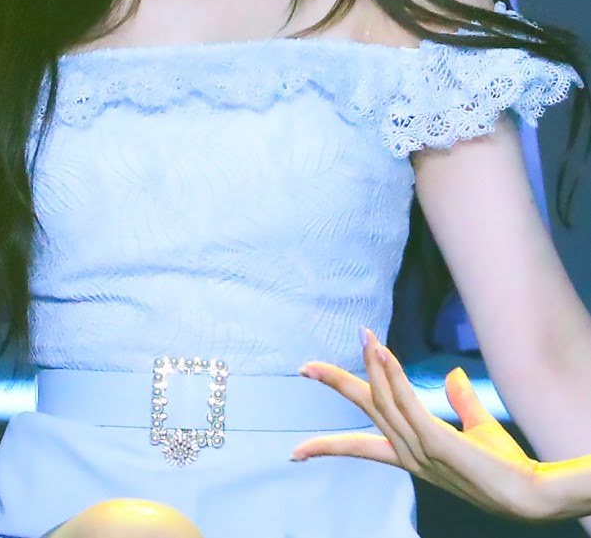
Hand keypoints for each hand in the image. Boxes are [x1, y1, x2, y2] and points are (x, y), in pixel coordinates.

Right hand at [290, 329, 550, 521]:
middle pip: (366, 413)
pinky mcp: (439, 444)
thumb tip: (452, 374)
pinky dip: (392, 377)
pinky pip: (408, 406)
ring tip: (363, 338)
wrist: (533, 493)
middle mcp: (411, 455)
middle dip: (335, 388)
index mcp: (413, 454)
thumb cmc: (509, 468)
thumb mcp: (479, 429)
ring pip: (385, 404)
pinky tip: (382, 354)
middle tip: (304, 367)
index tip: (298, 448)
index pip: (363, 445)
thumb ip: (462, 402)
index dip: (330, 443)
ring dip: (370, 368)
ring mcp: (423, 451)